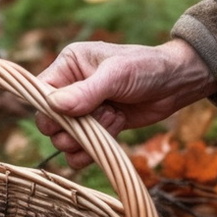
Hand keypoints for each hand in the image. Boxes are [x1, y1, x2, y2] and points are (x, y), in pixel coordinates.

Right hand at [36, 39, 216, 168]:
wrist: (176, 84)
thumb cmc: (147, 67)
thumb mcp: (117, 74)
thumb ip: (86, 91)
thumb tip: (54, 106)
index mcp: (69, 65)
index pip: (40, 93)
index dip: (50, 110)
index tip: (73, 114)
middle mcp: (71, 87)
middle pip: (49, 122)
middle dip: (72, 128)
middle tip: (98, 117)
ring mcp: (84, 110)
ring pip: (64, 140)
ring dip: (88, 138)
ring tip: (113, 118)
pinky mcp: (98, 128)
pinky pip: (81, 151)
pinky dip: (96, 148)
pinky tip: (116, 128)